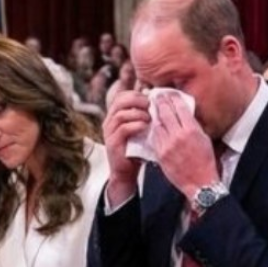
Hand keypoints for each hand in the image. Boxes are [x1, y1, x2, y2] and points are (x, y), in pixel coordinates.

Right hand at [101, 89, 149, 204]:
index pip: (122, 95)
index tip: (150, 99)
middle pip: (120, 100)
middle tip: (151, 105)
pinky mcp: (112, 143)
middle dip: (138, 100)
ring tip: (150, 118)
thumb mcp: (140, 128)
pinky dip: (136, 125)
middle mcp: (109, 122)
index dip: (136, 94)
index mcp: (114, 116)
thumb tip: (158, 100)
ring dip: (138, 113)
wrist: (127, 172)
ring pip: (121, 114)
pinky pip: (123, 128)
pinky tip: (146, 127)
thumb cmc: (136, 149)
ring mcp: (109, 133)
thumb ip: (143, 115)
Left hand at [149, 93, 220, 199]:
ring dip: (154, 115)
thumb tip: (184, 114)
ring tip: (152, 108)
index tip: (169, 93)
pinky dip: (153, 130)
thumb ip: (193, 125)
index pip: (180, 108)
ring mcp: (168, 146)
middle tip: (157, 96)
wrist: (199, 182)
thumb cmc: (204, 161)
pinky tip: (152, 125)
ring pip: (157, 125)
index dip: (173, 98)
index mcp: (192, 130)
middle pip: (166, 113)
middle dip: (161, 102)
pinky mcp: (161, 155)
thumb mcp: (203, 138)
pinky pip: (154, 139)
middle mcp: (179, 136)